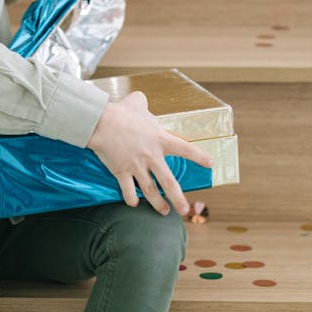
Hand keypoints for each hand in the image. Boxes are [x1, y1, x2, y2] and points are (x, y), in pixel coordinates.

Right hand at [88, 91, 213, 215]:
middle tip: (185, 211)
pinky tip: (134, 204)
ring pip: (150, 191)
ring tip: (164, 212)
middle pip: (169, 183)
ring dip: (157, 204)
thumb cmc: (120, 112)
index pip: (185, 149)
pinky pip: (127, 190)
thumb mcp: (136, 102)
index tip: (210, 164)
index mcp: (160, 140)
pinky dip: (131, 199)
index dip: (199, 157)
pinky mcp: (121, 172)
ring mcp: (136, 167)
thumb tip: (140, 99)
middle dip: (178, 199)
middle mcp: (151, 157)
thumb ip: (143, 102)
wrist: (101, 123)